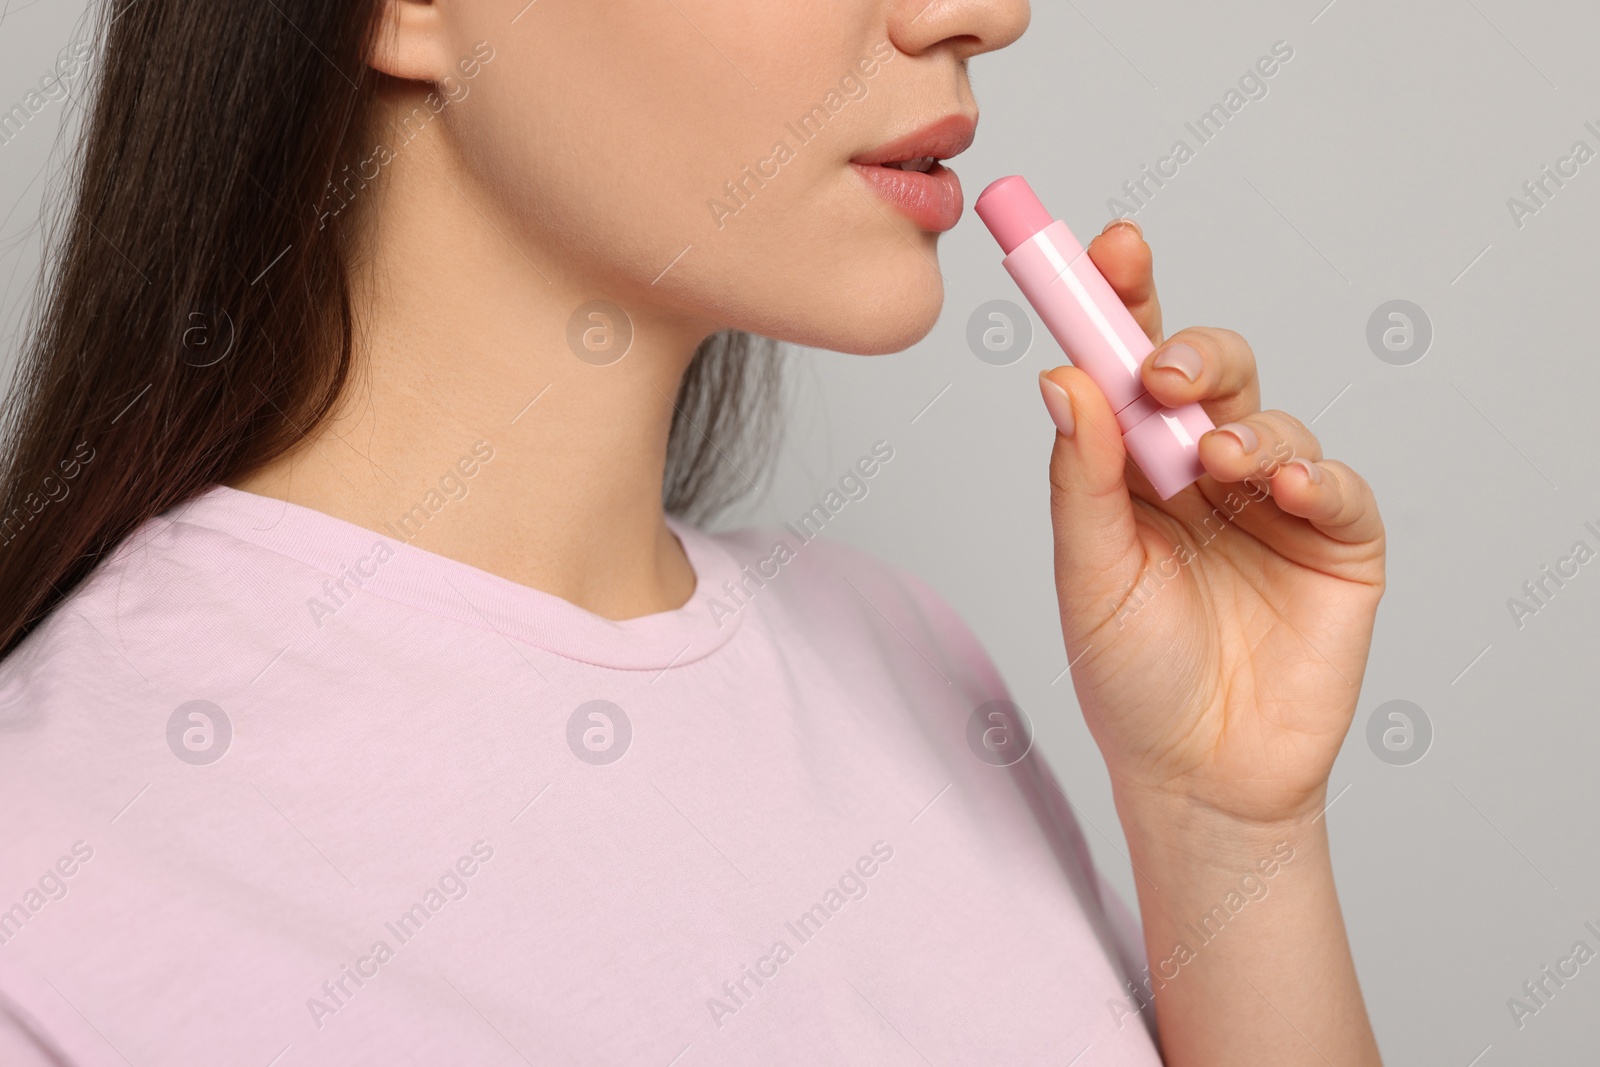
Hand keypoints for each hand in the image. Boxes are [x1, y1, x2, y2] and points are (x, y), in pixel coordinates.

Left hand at [1038, 218, 1384, 827]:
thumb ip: (1081, 477)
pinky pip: (1336, 485)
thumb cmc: (1133, 677)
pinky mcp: (1336, 541)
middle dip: (1188, 352)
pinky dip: (1312, 474)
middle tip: (1162, 371)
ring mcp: (1272, 500)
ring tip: (1215, 465)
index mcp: (1131, 466)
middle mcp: (1201, 469)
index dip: (1123, 302)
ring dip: (1242, 426)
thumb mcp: (1089, 575)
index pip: (1127, 365)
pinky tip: (1281, 486)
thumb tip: (1061, 376)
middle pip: (1206, 371)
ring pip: (1269, 417)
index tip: (1110, 249)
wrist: (1199, 776)